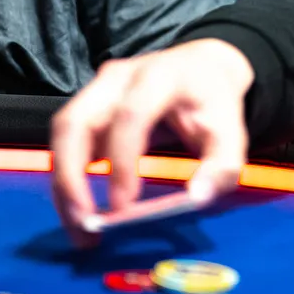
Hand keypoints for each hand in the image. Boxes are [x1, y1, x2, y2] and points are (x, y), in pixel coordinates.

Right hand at [50, 39, 253, 244]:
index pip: (130, 116)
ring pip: (62, 132)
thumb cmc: (213, 103)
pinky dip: (67, 176)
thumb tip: (197, 198)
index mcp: (161, 77)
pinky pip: (66, 140)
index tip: (123, 208)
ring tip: (78, 226)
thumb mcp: (232, 132)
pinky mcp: (88, 103)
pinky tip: (80, 208)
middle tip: (83, 224)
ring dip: (62, 182)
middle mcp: (120, 77)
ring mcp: (98, 87)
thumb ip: (221, 167)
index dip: (121, 163)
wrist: (201, 68)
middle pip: (75, 121)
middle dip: (70, 176)